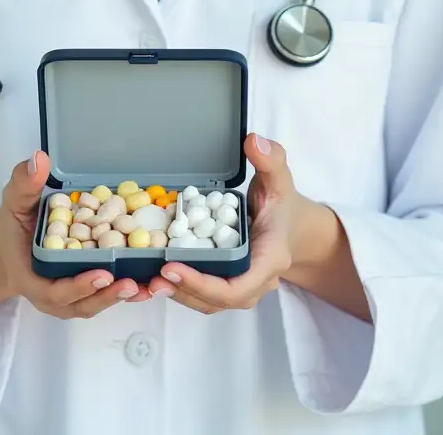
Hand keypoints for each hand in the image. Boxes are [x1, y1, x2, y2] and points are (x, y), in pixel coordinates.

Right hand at [0, 150, 151, 315]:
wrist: (14, 242)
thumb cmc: (14, 225)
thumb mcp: (15, 202)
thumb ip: (25, 184)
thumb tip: (39, 159)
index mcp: (32, 279)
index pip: (56, 290)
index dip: (80, 286)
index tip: (104, 273)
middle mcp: (51, 295)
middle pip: (82, 304)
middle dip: (108, 296)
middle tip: (133, 284)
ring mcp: (69, 297)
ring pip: (96, 303)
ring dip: (121, 297)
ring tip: (147, 286)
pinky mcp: (84, 291)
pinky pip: (103, 295)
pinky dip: (124, 291)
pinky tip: (147, 280)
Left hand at [148, 133, 298, 312]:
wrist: (292, 227)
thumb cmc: (283, 205)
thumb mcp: (279, 179)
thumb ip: (271, 159)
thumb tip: (254, 141)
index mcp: (271, 258)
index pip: (239, 285)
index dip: (204, 283)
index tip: (172, 267)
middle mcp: (259, 281)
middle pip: (220, 299)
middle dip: (185, 290)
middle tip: (153, 276)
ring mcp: (245, 287)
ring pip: (211, 302)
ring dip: (180, 294)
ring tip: (150, 280)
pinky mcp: (231, 285)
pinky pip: (207, 295)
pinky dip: (184, 289)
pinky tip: (160, 276)